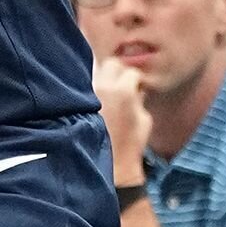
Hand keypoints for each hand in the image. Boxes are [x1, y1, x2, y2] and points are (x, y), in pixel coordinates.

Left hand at [94, 58, 151, 182]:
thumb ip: (140, 99)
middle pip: (112, 64)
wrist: (111, 162)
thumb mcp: (145, 120)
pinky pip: (88, 84)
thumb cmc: (131, 144)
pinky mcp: (80, 101)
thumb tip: (137, 89)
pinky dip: (96, 85)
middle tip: (124, 82)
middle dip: (121, 71)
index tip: (139, 86)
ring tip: (112, 88)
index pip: (132, 72)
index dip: (138, 79)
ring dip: (106, 77)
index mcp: (123, 91)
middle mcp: (104, 87)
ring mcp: (90, 92)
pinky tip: (100, 96)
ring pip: (97, 71)